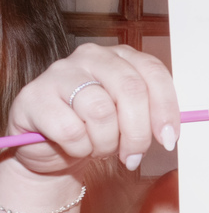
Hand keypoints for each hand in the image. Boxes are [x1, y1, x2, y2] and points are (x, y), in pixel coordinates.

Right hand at [6, 43, 179, 175]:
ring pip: (101, 111)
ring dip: (105, 142)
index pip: (153, 72)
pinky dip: (79, 148)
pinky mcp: (34, 96)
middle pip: (130, 90)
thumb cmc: (96, 131)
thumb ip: (152, 117)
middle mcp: (91, 56)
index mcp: (121, 56)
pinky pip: (70, 129)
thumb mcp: (130, 121)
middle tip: (133, 156)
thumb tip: (171, 132)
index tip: (168, 139)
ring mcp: (60, 72)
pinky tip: (74, 147)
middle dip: (137, 132)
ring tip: (98, 148)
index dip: (165, 109)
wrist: (52, 150)